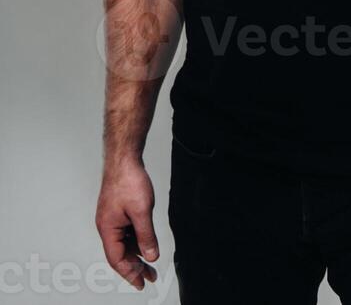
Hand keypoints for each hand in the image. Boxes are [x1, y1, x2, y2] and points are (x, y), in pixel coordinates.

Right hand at [95, 160, 158, 290]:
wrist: (124, 157)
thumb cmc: (127, 180)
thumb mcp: (142, 212)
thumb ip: (146, 236)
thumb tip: (151, 255)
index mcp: (108, 228)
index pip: (117, 259)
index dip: (130, 273)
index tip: (141, 284)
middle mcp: (107, 225)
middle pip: (120, 253)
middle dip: (135, 267)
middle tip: (149, 278)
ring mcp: (112, 218)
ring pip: (125, 242)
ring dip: (137, 254)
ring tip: (151, 265)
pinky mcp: (119, 210)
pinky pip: (127, 231)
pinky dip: (136, 240)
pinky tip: (146, 244)